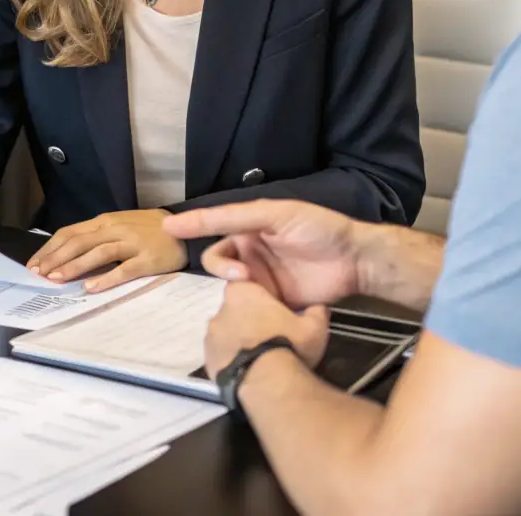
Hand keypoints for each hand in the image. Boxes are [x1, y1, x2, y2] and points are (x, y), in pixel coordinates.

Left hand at [26, 210, 186, 291]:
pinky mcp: (147, 259)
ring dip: (75, 266)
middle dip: (56, 259)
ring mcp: (132, 243)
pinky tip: (90, 287)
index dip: (50, 248)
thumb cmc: (147, 230)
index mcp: (104, 221)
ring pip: (97, 253)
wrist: (185, 229)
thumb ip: (96, 237)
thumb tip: (66, 253)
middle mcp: (115, 229)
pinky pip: (123, 269)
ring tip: (57, 279)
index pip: (70, 233)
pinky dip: (105, 278)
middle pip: (79, 242)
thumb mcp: (118, 226)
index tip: (33, 264)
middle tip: (39, 274)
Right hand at [164, 199, 359, 307]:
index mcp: (251, 227)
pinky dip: (246, 304)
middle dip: (221, 266)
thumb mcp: (277, 213)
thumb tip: (199, 217)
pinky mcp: (275, 300)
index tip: (167, 229)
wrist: (354, 261)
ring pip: (231, 283)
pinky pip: (249, 303)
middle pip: (219, 259)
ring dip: (234, 285)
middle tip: (241, 275)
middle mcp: (253, 251)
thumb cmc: (317, 228)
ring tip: (253, 288)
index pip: (215, 227)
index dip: (193, 226)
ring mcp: (263, 277)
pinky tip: (253, 306)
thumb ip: (238, 216)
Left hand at [204, 280, 329, 378]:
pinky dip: (231, 359)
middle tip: (270, 335)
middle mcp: (220, 309)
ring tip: (260, 356)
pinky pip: (220, 354)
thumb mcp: (314, 327)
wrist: (266, 384)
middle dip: (249, 318)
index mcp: (242, 292)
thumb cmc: (288, 345)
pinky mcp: (207, 359)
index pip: (247, 284)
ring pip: (226, 332)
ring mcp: (210, 335)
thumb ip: (317, 312)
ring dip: (239, 339)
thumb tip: (320, 308)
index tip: (274, 310)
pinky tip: (248, 369)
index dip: (260, 298)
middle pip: (235, 309)